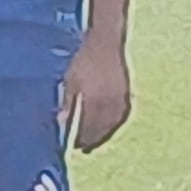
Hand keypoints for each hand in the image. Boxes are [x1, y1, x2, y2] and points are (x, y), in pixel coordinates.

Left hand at [61, 38, 131, 152]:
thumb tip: (62, 123)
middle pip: (102, 130)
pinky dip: (114, 124)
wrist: (106, 42)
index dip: (81, 139)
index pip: (88, 129)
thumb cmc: (83, 60)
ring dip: (104, 135)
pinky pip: (121, 116)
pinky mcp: (127, 94)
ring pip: (113, 125)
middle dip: (92, 140)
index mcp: (95, 101)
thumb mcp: (70, 81)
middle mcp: (111, 103)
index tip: (73, 146)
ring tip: (94, 141)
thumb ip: (68, 104)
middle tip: (83, 148)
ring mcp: (121, 99)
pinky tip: (107, 126)